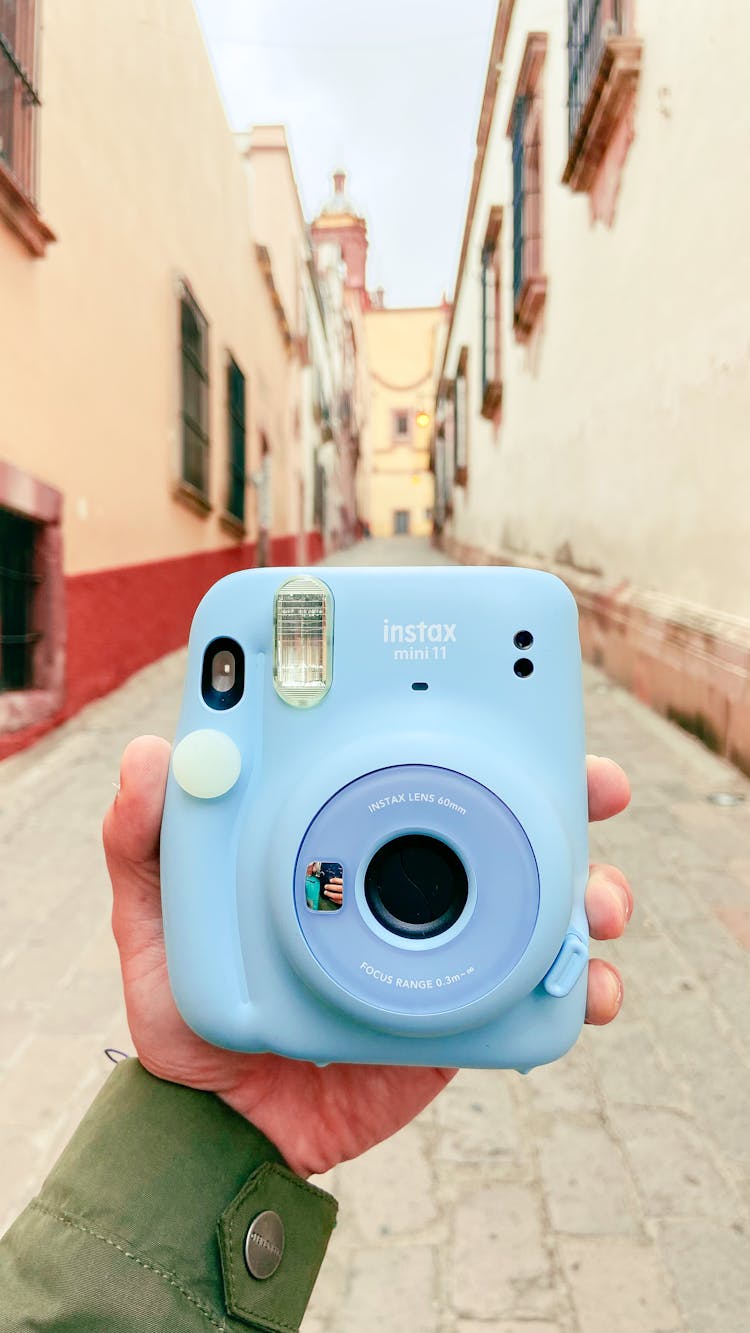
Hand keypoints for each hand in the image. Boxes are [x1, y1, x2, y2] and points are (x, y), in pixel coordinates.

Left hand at [104, 739, 631, 1176]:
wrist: (222, 1131)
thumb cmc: (184, 1014)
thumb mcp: (150, 920)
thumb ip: (141, 841)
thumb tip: (155, 756)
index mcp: (332, 837)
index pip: (405, 760)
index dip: (462, 721)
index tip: (502, 690)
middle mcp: (396, 879)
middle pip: (497, 817)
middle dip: (564, 790)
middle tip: (596, 783)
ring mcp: (436, 943)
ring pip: (534, 897)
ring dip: (590, 886)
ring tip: (602, 901)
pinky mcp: (459, 1010)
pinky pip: (533, 990)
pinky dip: (581, 984)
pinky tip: (594, 987)